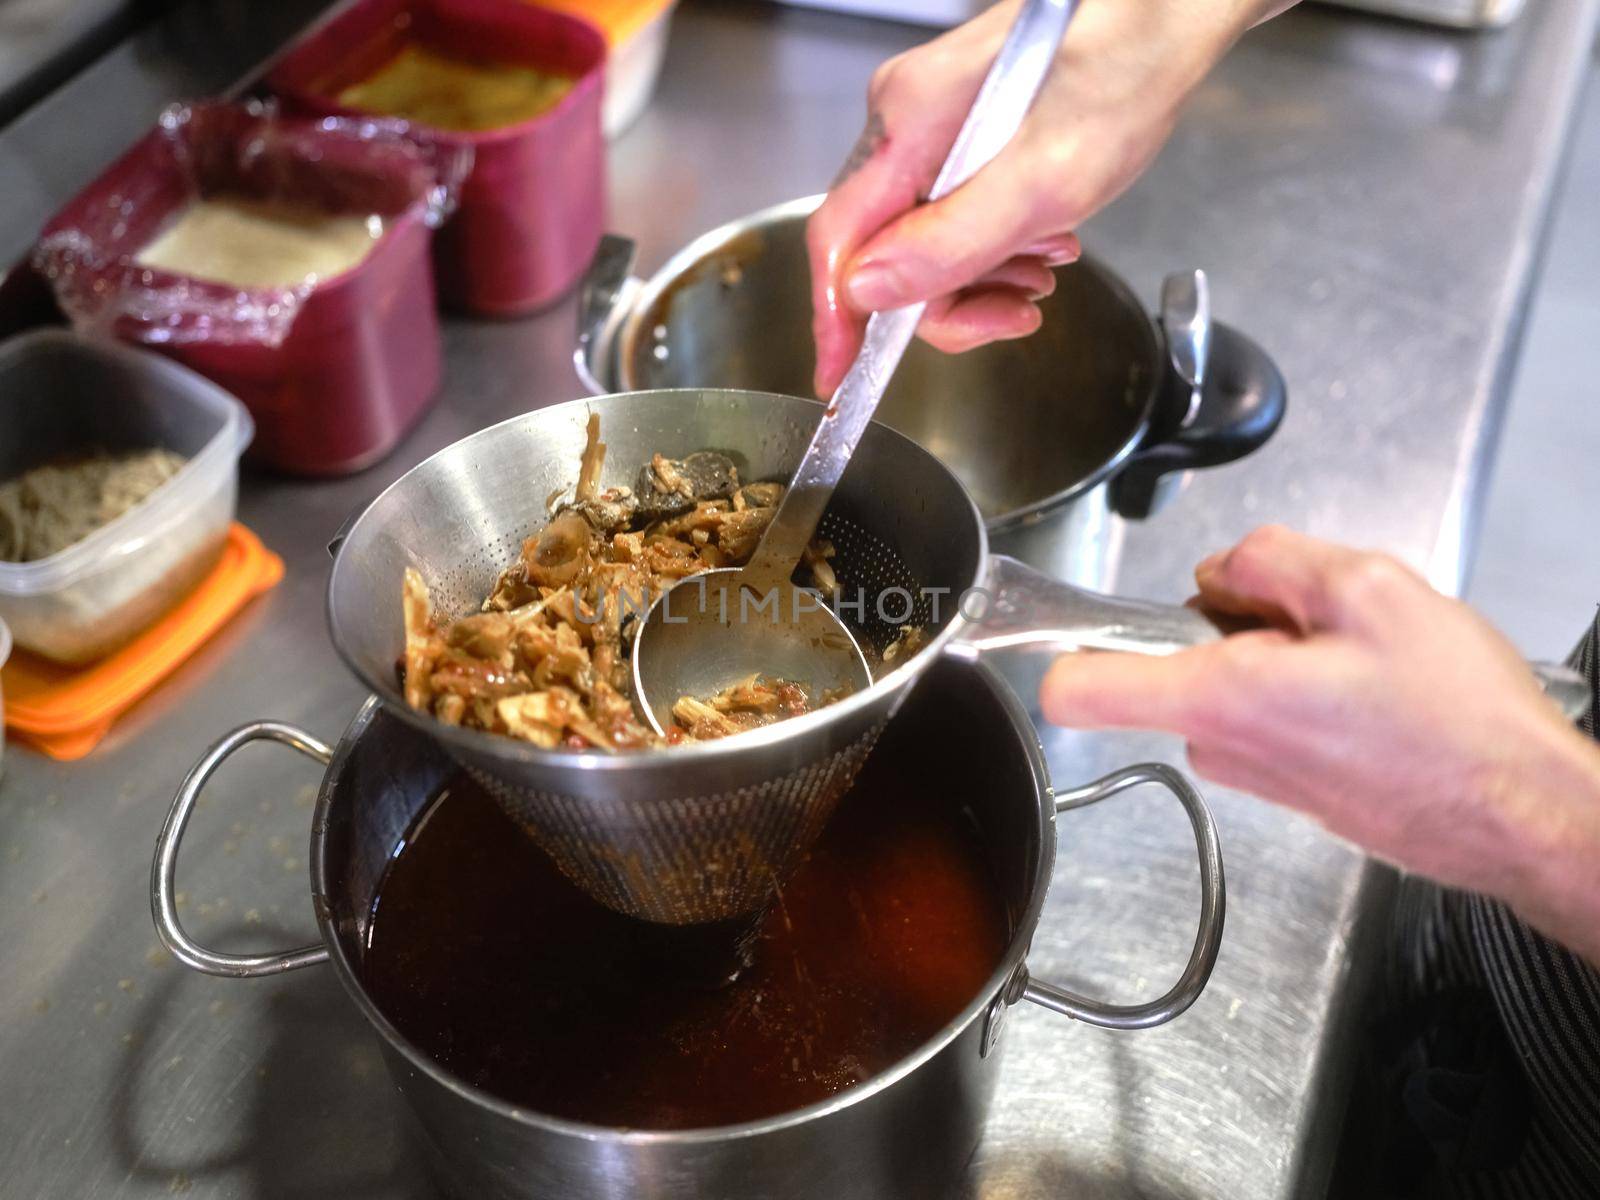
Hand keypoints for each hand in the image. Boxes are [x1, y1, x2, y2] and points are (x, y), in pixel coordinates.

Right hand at [807, 0, 1292, 395]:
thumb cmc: (1117, 79)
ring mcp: (934, 126)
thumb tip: (864, 293)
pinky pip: (958, 211)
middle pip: (891, 249)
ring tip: (1048, 269)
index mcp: (904, 128)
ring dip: (987, 273)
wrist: (1168, 16)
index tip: (838, 378)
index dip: (838, 318)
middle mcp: (905, 124)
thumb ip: (946, 244)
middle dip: (953, 296)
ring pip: (929, 238)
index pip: (840, 240)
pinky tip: (1048, 239)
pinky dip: (1001, 243)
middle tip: (1019, 311)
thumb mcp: (1037, 184)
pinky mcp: (967, 131)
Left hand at [1040, 525, 1599, 965]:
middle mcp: (1219, 744)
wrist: (1523, 814)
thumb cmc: (1458, 722)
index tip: (1056, 620)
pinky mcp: (1286, 785)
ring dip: (1280, 653)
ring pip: (1227, 679)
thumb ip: (1271, 559)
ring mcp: (1252, 772)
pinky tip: (1372, 694)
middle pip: (1174, 654)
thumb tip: (1223, 571)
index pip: (1080, 688)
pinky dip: (1305, 688)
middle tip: (1320, 623)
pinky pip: (1265, 711)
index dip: (1062, 642)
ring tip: (1361, 663)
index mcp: (1218, 696)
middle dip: (1235, 620)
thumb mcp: (1369, 589)